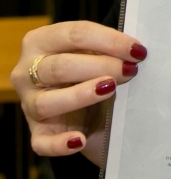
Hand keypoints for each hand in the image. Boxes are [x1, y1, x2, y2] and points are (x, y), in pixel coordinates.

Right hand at [11, 21, 146, 164]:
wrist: (81, 104)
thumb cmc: (87, 68)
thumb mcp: (92, 52)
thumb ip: (105, 49)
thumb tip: (134, 51)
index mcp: (40, 41)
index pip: (74, 34)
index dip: (108, 41)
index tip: (136, 50)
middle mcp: (26, 72)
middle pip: (59, 67)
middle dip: (99, 66)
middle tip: (129, 70)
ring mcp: (28, 104)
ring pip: (46, 102)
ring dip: (80, 96)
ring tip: (109, 90)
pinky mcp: (36, 134)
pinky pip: (42, 142)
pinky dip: (60, 143)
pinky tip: (80, 140)